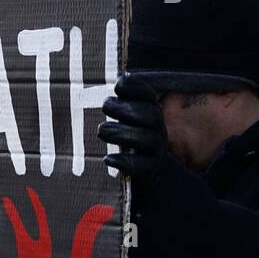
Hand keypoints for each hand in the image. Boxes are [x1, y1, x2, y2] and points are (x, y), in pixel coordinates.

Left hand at [98, 74, 168, 202]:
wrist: (154, 177)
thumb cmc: (132, 142)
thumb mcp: (128, 121)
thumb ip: (119, 105)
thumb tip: (105, 80)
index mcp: (150, 113)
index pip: (148, 96)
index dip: (136, 88)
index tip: (118, 86)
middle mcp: (157, 130)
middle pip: (150, 115)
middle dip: (126, 108)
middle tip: (105, 106)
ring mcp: (156, 151)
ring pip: (146, 139)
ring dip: (121, 132)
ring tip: (101, 131)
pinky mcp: (149, 172)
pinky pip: (141, 166)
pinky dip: (123, 162)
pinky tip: (108, 159)